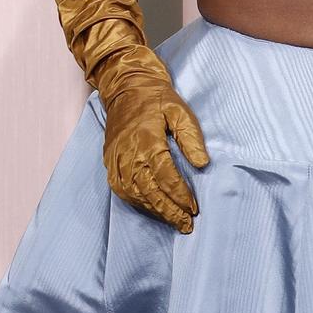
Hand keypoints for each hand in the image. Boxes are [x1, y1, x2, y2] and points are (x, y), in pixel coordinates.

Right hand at [100, 66, 209, 231]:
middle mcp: (129, 154)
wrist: (125, 87)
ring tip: (173, 221)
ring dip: (154, 210)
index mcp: (147, 141)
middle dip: (169, 211)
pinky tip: (151, 209)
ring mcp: (116, 159)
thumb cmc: (156, 99)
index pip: (166, 177)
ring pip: (135, 194)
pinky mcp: (110, 162)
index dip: (180, 195)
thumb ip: (191, 138)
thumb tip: (202, 164)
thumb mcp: (180, 111)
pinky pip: (121, 189)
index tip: (194, 208)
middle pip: (150, 191)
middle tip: (186, 225)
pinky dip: (137, 202)